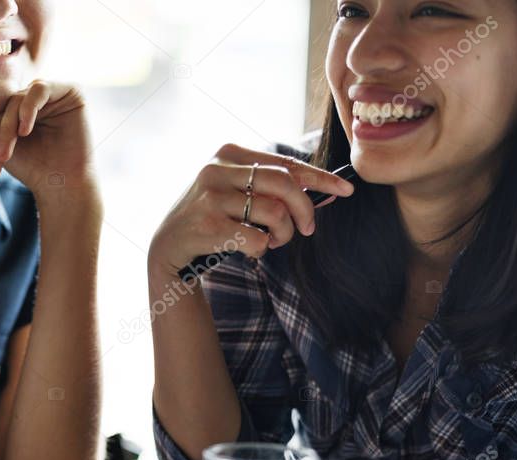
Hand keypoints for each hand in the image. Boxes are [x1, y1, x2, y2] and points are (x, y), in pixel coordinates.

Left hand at [0, 80, 96, 195]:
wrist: (63, 186)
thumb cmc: (31, 169)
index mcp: (15, 105)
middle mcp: (33, 95)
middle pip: (3, 104)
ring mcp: (52, 92)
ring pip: (18, 99)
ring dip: (9, 127)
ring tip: (8, 154)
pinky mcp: (70, 91)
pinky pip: (40, 89)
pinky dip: (29, 108)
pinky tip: (26, 130)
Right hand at [147, 144, 355, 278]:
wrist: (170, 246)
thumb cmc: (214, 217)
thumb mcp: (237, 192)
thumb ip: (273, 188)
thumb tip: (328, 190)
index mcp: (229, 153)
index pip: (286, 164)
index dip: (321, 178)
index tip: (346, 189)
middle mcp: (217, 169)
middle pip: (285, 184)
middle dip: (305, 210)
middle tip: (307, 230)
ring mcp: (210, 197)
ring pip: (274, 213)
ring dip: (282, 235)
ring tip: (272, 242)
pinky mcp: (208, 225)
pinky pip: (257, 239)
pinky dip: (261, 250)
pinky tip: (249, 250)